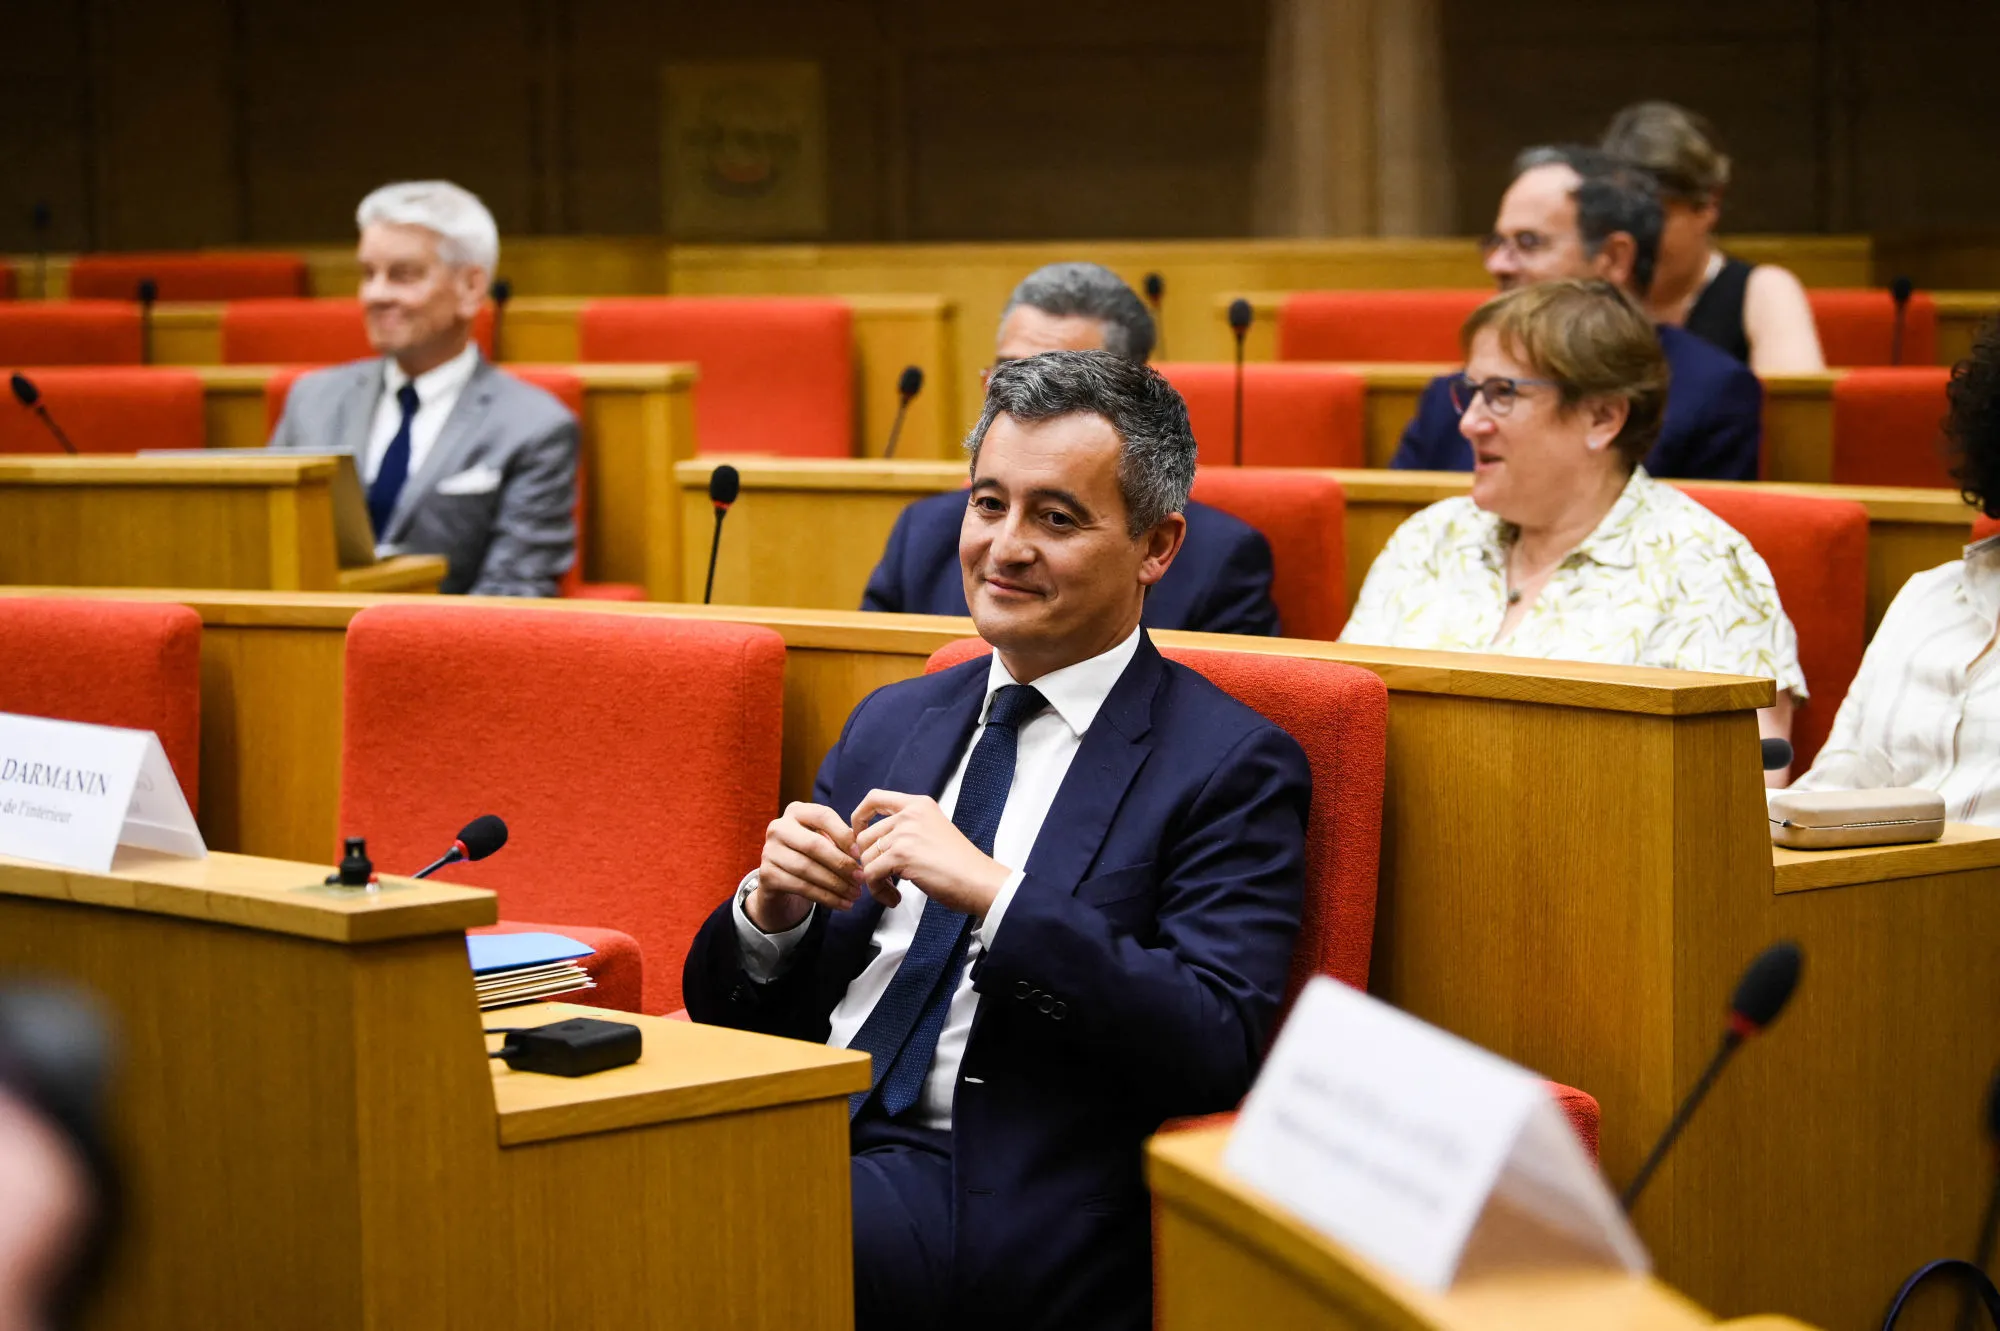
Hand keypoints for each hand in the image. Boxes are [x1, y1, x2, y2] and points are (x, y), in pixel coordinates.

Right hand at [750, 802, 863, 932]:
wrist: (781, 881)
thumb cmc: (811, 856)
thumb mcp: (825, 842)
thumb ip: (841, 841)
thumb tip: (860, 853)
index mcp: (796, 811)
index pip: (823, 816)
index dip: (844, 835)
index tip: (860, 854)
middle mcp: (778, 828)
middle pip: (814, 845)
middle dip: (841, 863)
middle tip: (861, 878)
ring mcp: (769, 851)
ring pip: (808, 869)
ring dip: (836, 884)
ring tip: (855, 894)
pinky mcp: (766, 875)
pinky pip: (801, 887)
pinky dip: (826, 897)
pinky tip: (843, 904)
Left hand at [850, 790, 1010, 916]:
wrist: (979, 880)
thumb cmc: (960, 864)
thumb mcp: (933, 831)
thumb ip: (905, 830)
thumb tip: (869, 844)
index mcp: (918, 804)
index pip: (874, 798)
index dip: (859, 817)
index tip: (859, 836)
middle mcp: (909, 814)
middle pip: (865, 836)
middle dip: (869, 862)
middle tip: (885, 879)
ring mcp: (904, 833)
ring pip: (866, 857)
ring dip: (875, 880)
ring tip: (893, 892)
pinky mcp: (901, 854)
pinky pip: (871, 874)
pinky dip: (878, 891)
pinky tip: (894, 899)